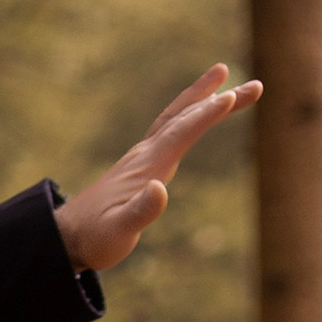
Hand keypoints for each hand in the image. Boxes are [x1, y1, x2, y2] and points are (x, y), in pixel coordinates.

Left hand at [55, 65, 261, 275]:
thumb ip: (140, 211)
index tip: (231, 96)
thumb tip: (160, 189)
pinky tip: (195, 117)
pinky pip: (170, 131)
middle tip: (254, 86)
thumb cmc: (95, 239)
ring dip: (203, 100)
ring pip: (177, 119)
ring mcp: (142, 158)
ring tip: (227, 82)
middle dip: (217, 99)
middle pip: (185, 117)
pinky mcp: (140, 167)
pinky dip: (188, 117)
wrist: (67, 238)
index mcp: (147, 167)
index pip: (182, 133)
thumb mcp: (119, 232)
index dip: (205, 115)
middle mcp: (146, 155)